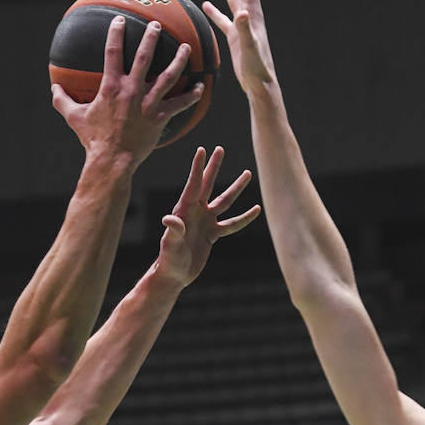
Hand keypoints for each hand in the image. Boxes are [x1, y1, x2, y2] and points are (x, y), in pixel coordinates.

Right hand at [53, 17, 203, 160]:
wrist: (112, 160)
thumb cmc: (93, 139)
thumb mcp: (74, 118)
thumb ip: (62, 100)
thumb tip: (53, 88)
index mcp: (111, 87)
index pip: (113, 53)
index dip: (116, 34)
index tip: (120, 20)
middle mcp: (131, 90)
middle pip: (144, 57)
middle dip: (151, 38)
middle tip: (158, 25)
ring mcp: (148, 103)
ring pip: (168, 76)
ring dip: (179, 60)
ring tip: (187, 48)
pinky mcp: (159, 118)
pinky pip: (179, 104)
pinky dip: (190, 96)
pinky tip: (199, 87)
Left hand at [154, 146, 260, 288]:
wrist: (174, 275)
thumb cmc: (169, 260)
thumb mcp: (170, 246)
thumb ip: (172, 231)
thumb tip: (169, 219)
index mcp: (184, 210)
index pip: (193, 184)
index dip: (198, 167)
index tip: (202, 149)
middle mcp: (195, 212)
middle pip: (207, 185)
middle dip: (214, 167)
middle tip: (220, 149)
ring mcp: (205, 222)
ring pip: (224, 201)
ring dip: (236, 188)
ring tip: (248, 173)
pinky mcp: (213, 233)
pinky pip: (231, 223)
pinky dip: (244, 218)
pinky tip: (255, 209)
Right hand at [202, 0, 277, 94]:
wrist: (259, 84)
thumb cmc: (257, 67)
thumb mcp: (249, 47)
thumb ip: (244, 29)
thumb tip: (240, 12)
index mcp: (253, 15)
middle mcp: (248, 17)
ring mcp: (241, 26)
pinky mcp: (234, 37)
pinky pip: (222, 19)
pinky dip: (215, 11)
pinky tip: (206, 5)